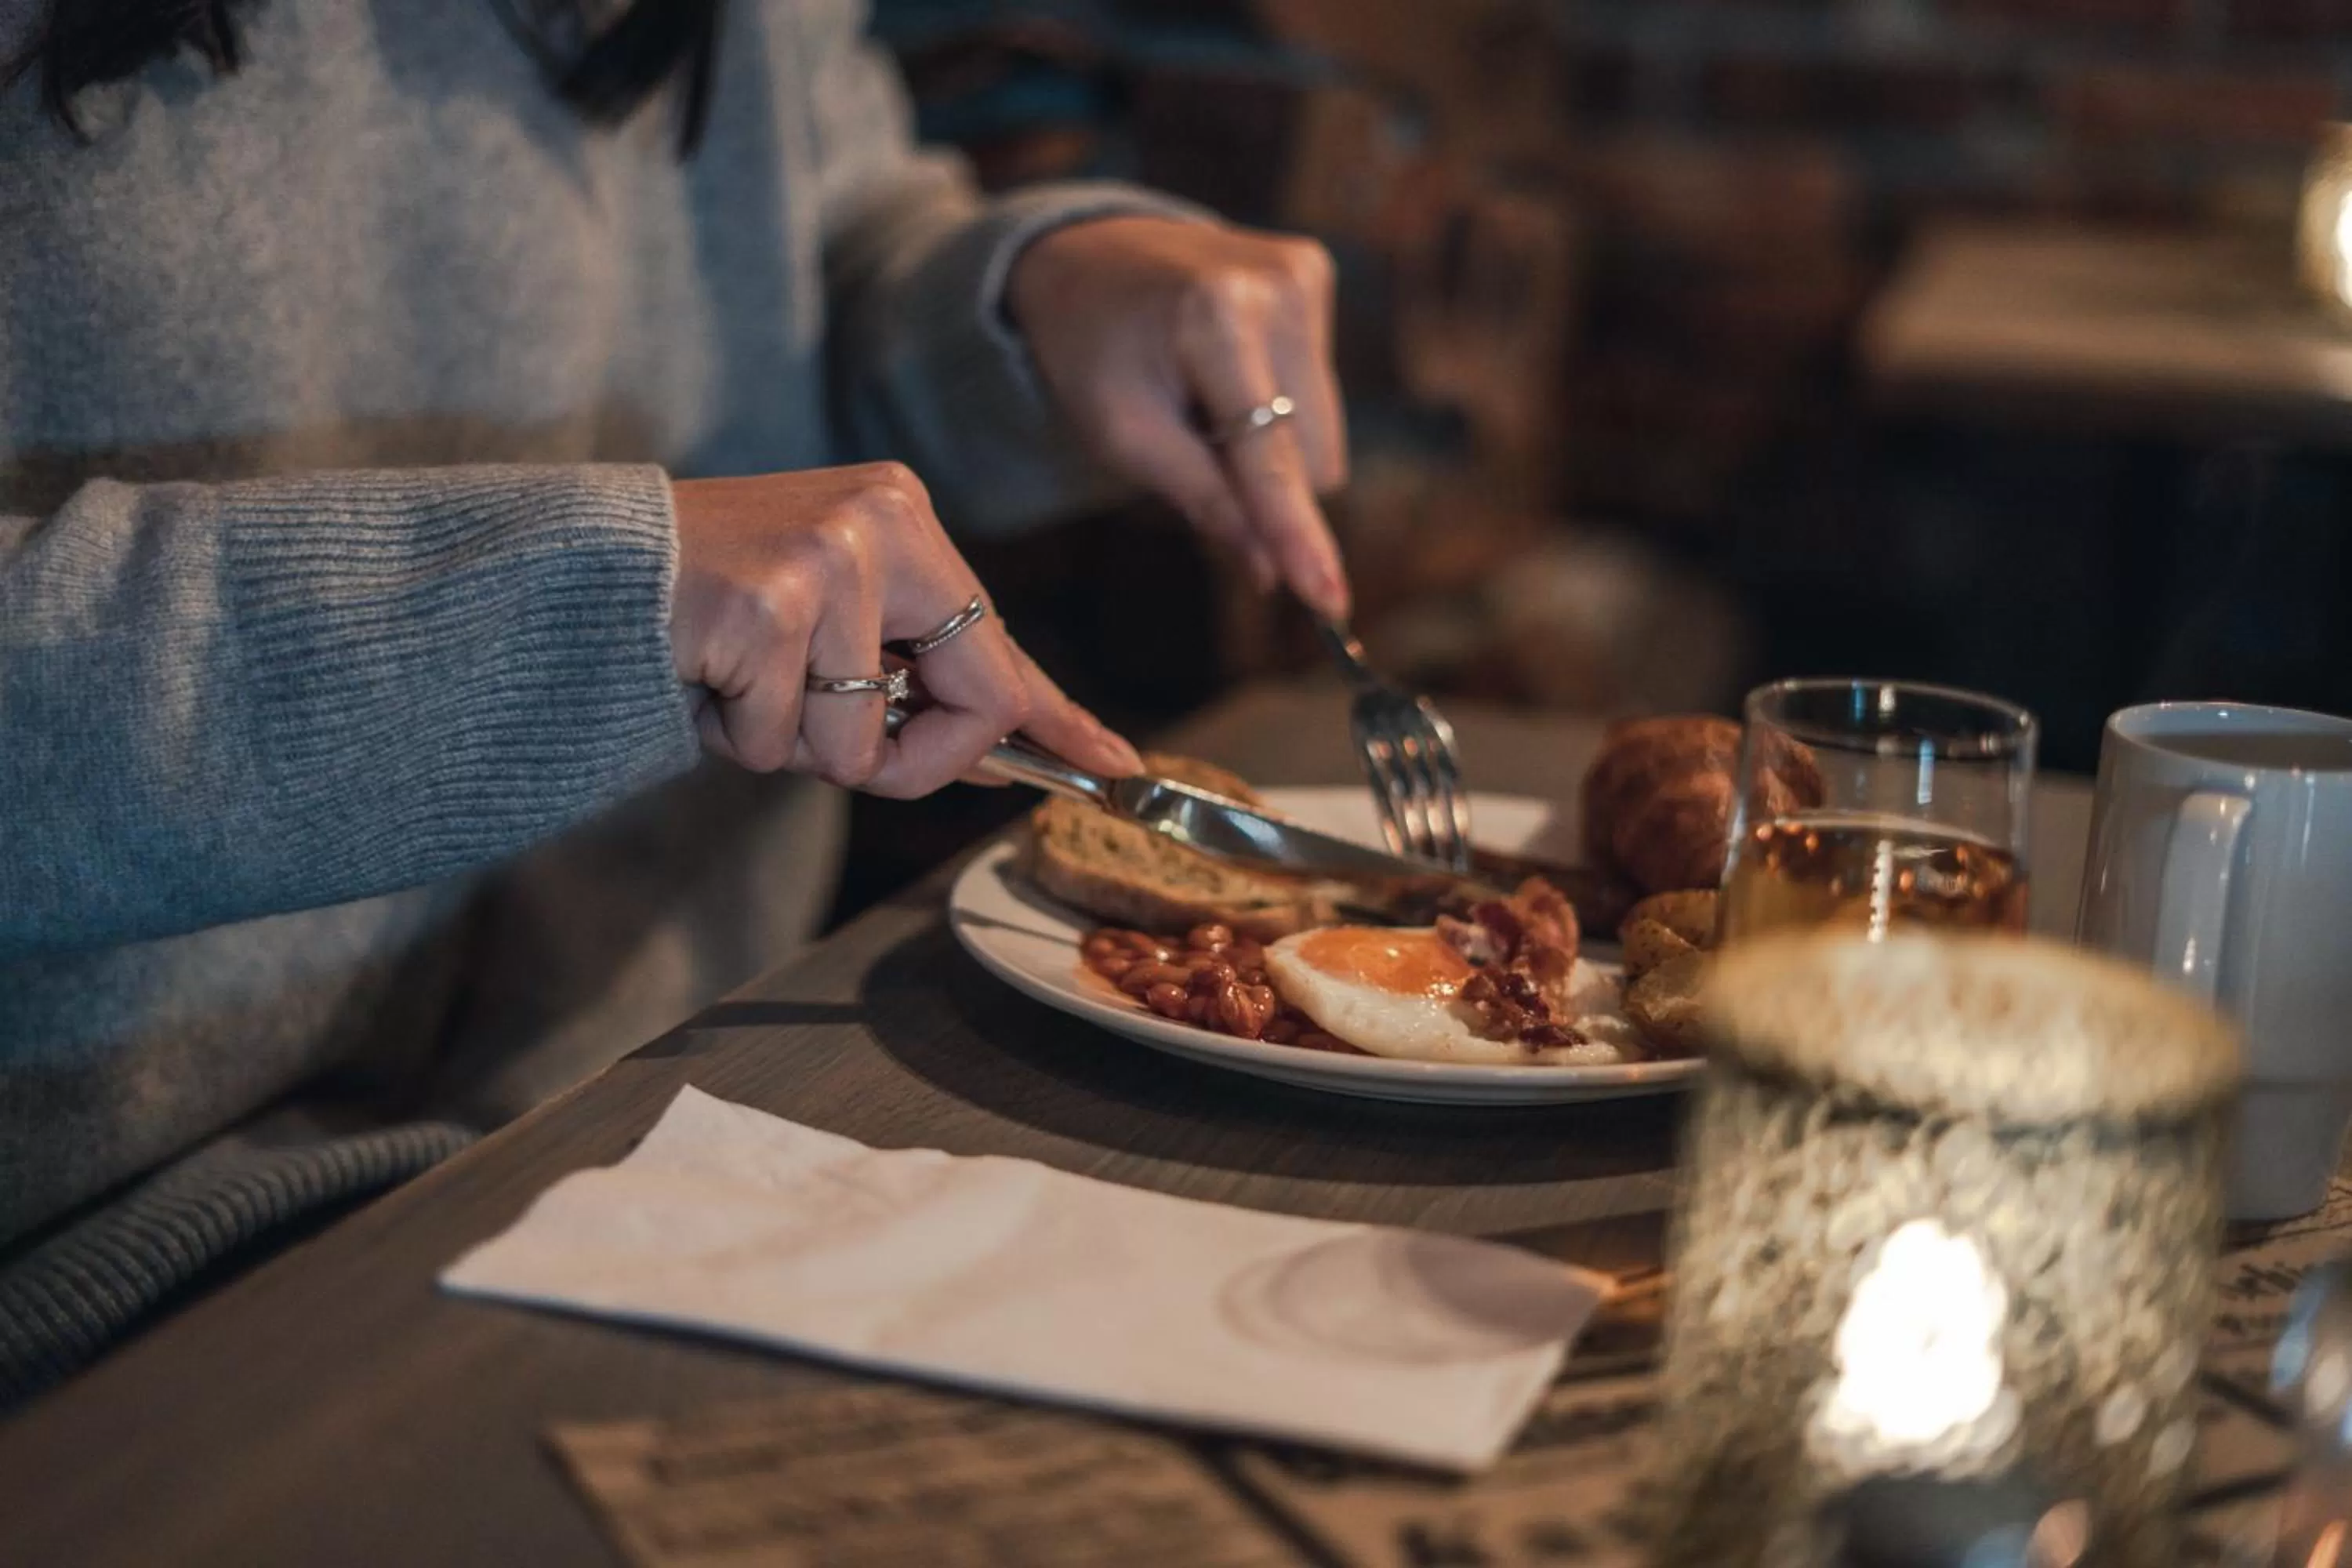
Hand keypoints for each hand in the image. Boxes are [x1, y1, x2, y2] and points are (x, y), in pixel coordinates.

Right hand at [668, 464, 1141, 795]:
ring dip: (790, 743)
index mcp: (904, 518)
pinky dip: (736, 733)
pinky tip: (703, 674)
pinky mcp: (768, 607)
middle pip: (972, 704)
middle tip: (834, 737)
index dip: (1059, 718)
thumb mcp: (831, 622)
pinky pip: (784, 741)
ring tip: (737, 678)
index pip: (1003, 644)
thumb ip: (916, 681)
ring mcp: (829, 561)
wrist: (579, 569)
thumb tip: (1007, 753)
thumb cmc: (709, 602)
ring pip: (858, 747)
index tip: (1117, 766)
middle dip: (908, 760)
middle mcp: (882, 523)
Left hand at [1007, 215, 1350, 618]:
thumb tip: (1269, 573)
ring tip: (1204, 400)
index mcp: (1216, 317)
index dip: (1296, 533)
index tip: (1329, 601)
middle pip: (1311, 456)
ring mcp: (1304, 273)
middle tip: (1192, 441)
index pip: (1269, 453)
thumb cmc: (1091, 350)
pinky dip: (1276, 406)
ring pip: (1323, 434)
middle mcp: (1279, 285)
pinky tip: (1224, 372)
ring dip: (1268, 444)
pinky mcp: (1314, 273)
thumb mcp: (1120, 434)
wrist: (1083, 253)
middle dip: (1262, 482)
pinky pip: (1320, 393)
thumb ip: (1200, 499)